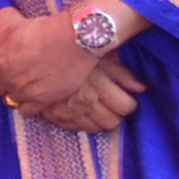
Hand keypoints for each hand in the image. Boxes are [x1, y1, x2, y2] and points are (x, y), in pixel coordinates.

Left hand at [0, 8, 101, 114]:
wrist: (76, 38)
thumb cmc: (46, 29)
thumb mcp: (14, 31)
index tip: (0, 72)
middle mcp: (8, 78)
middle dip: (4, 83)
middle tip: (19, 75)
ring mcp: (25, 91)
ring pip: (10, 101)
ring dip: (16, 94)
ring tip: (29, 85)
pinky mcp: (43, 100)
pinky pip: (26, 112)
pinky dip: (29, 106)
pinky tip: (37, 97)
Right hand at [30, 58, 147, 133]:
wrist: (36, 51)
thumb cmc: (73, 50)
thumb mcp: (102, 57)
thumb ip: (123, 74)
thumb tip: (142, 88)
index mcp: (100, 89)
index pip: (126, 108)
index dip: (128, 103)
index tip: (124, 97)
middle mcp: (85, 104)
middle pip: (111, 122)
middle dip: (114, 114)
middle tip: (110, 104)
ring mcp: (68, 111)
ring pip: (93, 129)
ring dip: (97, 120)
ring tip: (94, 107)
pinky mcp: (51, 114)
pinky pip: (71, 128)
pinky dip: (77, 122)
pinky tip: (77, 111)